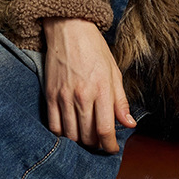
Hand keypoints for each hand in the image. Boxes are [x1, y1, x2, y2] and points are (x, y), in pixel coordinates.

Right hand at [42, 17, 134, 153]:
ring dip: (79, 142)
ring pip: (70, 134)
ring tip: (86, 139)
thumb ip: (121, 101)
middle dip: (96, 145)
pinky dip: (62, 135)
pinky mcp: (50, 95)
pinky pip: (53, 125)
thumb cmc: (95, 50)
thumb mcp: (114, 73)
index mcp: (102, 90)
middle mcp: (82, 96)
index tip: (112, 149)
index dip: (110, 146)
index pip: (105, 130)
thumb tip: (128, 124)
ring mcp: (64, 97)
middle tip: (100, 143)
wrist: (70, 30)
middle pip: (87, 136)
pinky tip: (69, 133)